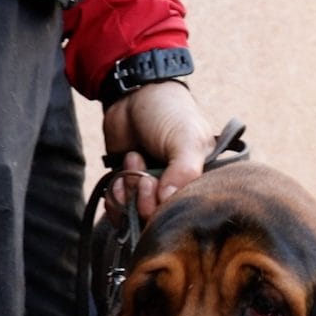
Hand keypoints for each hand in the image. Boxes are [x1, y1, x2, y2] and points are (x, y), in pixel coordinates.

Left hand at [102, 81, 212, 218]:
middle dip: (145, 201)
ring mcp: (153, 192)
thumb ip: (184, 170)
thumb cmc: (168, 112)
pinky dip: (115, 201)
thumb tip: (166, 200)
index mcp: (201, 182)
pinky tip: (119, 179)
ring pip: (137, 218)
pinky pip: (120, 213)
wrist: (133, 94)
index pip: (189, 216)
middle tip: (143, 177)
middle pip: (159, 221)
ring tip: (133, 161)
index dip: (169, 209)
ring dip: (128, 195)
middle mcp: (178, 191)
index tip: (160, 187)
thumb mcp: (186, 138)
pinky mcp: (130, 190)